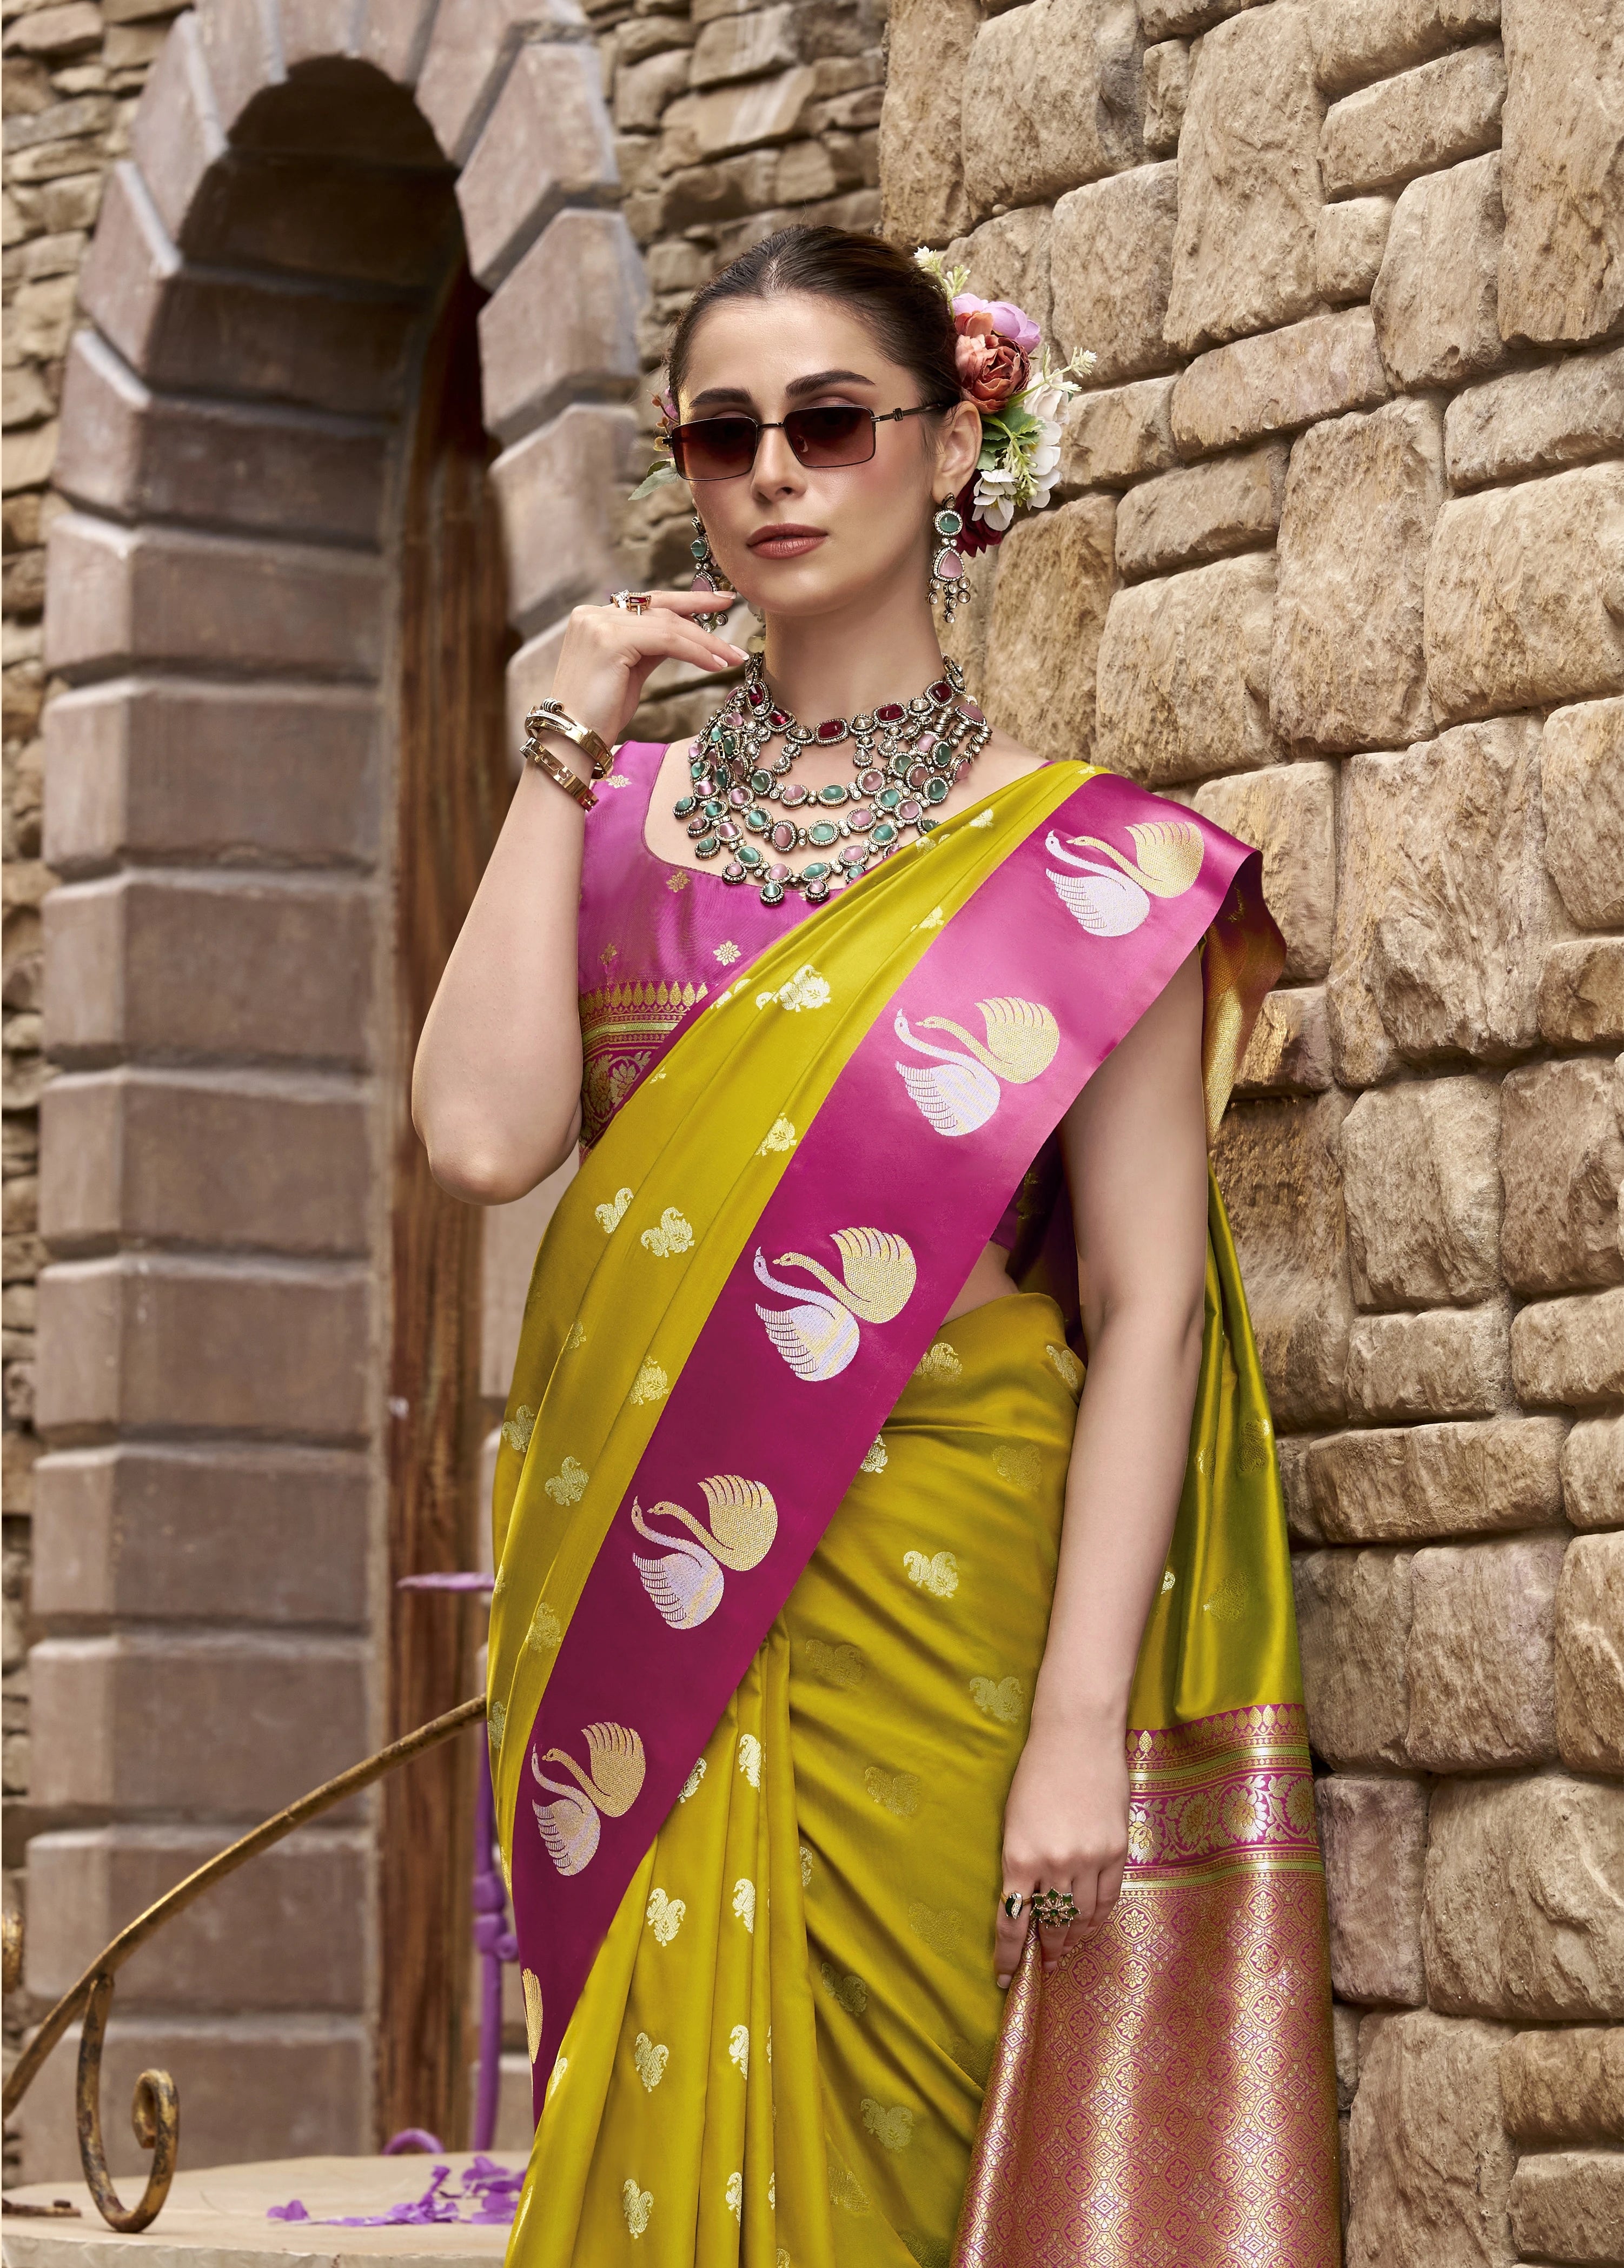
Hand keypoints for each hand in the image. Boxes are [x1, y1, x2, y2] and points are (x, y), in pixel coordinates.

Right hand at [545, 592, 749, 753]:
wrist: (572, 739)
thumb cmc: (599, 715)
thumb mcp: (629, 672)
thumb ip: (650, 647)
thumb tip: (683, 635)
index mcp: (593, 618)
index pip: (647, 603)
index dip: (683, 600)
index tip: (715, 600)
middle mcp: (593, 614)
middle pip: (659, 607)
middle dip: (699, 608)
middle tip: (731, 606)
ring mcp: (599, 624)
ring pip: (667, 625)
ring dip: (706, 642)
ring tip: (732, 657)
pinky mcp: (609, 640)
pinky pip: (667, 641)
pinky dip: (696, 652)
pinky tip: (715, 664)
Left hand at [995, 1706, 1128, 1985]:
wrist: (1076, 1734)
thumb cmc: (1036, 1771)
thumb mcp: (1013, 1820)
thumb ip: (1020, 1862)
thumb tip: (1024, 1900)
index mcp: (1019, 1857)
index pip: (1012, 1922)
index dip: (1009, 1955)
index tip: (1005, 1978)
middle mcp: (1055, 1864)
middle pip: (1051, 1924)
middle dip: (1046, 1949)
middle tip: (1044, 1966)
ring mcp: (1089, 1859)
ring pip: (1082, 1917)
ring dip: (1073, 1938)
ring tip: (1067, 1952)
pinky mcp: (1116, 1850)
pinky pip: (1108, 1898)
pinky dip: (1099, 1918)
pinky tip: (1092, 1928)